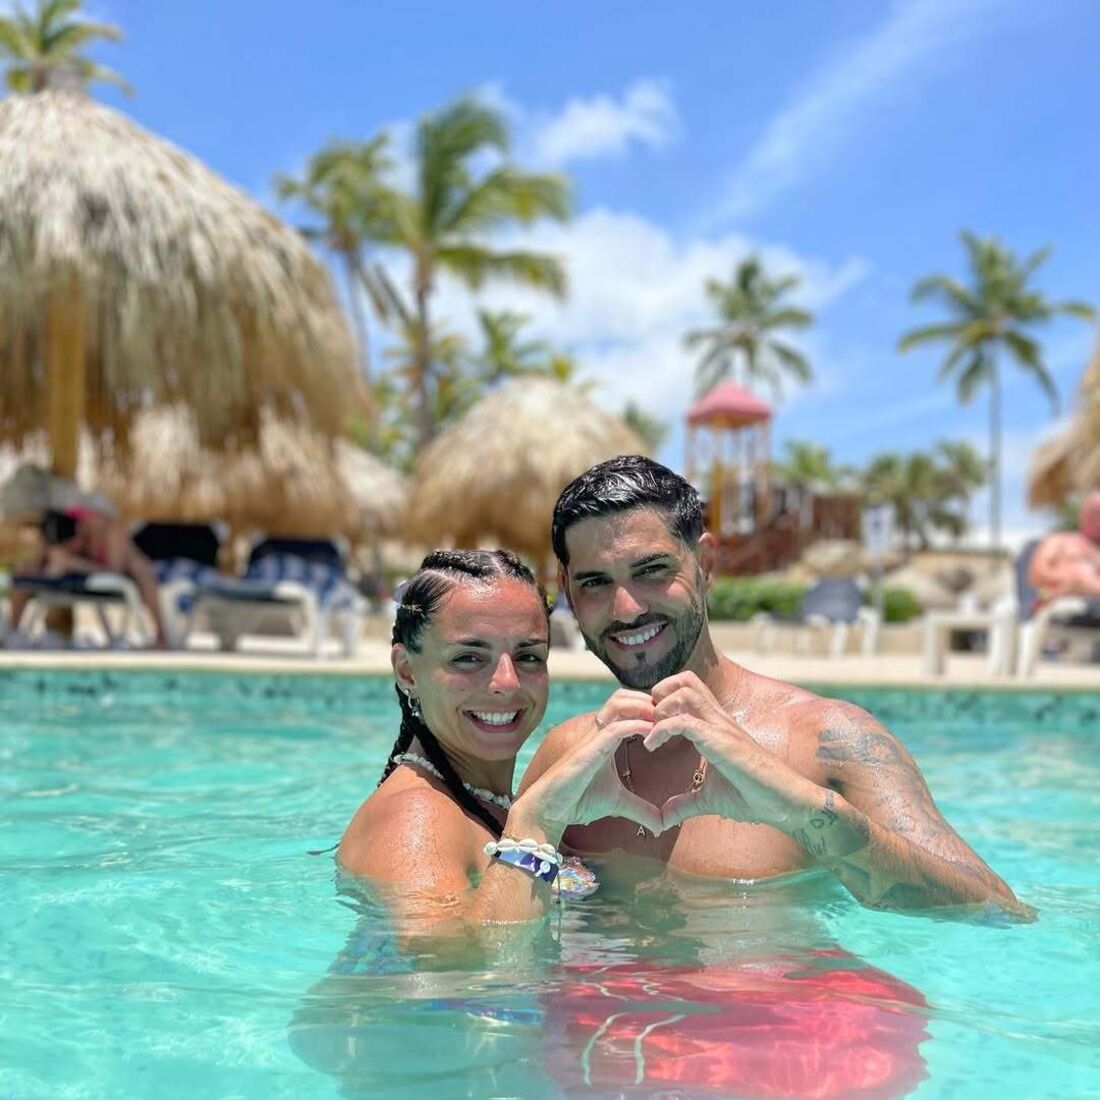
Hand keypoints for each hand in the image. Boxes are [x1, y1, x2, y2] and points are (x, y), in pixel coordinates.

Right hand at [515, 692, 662, 838]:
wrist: (550, 811)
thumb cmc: (578, 800)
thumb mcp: (618, 803)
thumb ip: (640, 809)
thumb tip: (661, 824)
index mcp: (605, 738)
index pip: (626, 707)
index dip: (648, 707)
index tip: (671, 718)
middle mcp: (597, 732)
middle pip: (622, 696)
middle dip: (646, 699)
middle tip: (668, 714)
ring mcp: (592, 738)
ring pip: (617, 703)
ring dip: (642, 706)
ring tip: (662, 719)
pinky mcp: (588, 751)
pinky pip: (613, 729)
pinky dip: (635, 725)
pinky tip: (652, 731)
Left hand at [643, 671, 818, 831]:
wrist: (784, 805)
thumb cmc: (753, 797)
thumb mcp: (709, 800)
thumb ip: (684, 804)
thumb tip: (663, 818)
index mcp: (715, 726)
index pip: (687, 691)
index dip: (661, 698)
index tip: (644, 722)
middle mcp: (718, 720)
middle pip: (686, 680)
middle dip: (658, 691)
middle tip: (644, 718)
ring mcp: (721, 728)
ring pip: (686, 692)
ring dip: (659, 706)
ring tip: (648, 730)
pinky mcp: (722, 742)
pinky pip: (686, 722)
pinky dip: (662, 729)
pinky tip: (651, 746)